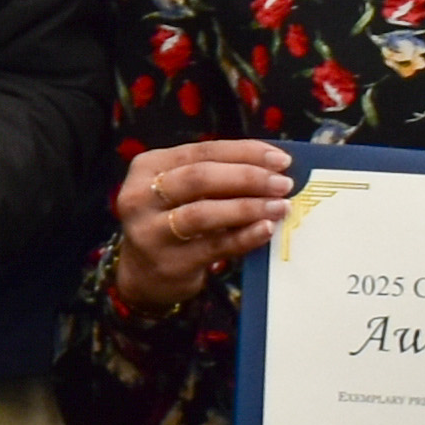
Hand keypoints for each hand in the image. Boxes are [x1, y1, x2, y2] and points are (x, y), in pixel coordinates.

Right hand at [106, 137, 294, 314]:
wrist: (143, 274)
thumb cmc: (173, 221)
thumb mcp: (181, 190)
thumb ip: (217, 175)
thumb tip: (274, 167)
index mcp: (148, 167)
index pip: (202, 151)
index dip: (245, 153)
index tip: (281, 159)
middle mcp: (141, 196)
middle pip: (199, 178)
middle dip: (248, 178)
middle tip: (283, 184)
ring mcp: (151, 232)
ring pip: (203, 213)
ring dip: (247, 207)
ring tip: (279, 207)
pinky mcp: (169, 262)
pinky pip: (213, 246)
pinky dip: (244, 237)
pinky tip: (265, 229)